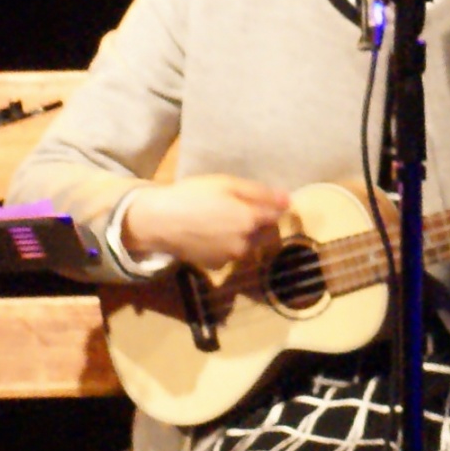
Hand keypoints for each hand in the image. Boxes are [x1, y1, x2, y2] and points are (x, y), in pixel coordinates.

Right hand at [117, 176, 292, 285]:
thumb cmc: (193, 195)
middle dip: (258, 222)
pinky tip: (210, 234)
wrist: (160, 221)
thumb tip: (289, 199)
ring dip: (243, 234)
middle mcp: (246, 243)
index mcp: (251, 220)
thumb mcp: (227, 184)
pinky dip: (227, 245)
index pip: (277, 215)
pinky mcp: (217, 266)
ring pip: (248, 244)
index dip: (271, 206)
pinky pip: (231, 253)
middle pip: (265, 233)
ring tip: (220, 221)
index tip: (260, 199)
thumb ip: (260, 193)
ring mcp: (231, 257)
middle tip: (235, 208)